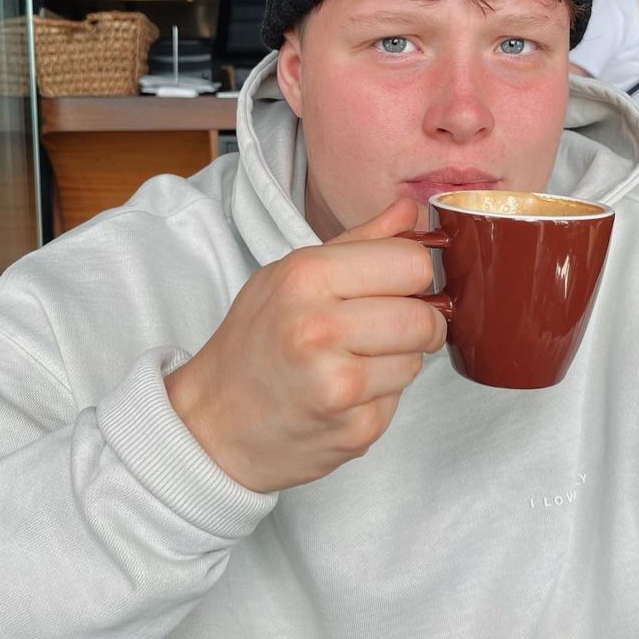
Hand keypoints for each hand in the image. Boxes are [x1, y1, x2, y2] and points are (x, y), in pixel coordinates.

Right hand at [165, 198, 445, 492]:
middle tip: (387, 328)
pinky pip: (399, 399)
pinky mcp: (354, 428)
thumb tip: (415, 210)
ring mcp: (337, 383)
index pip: (411, 262)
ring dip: (398, 361)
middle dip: (418, 321)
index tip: (397, 285)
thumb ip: (359, 242)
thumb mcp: (291, 275)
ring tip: (355, 361)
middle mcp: (319, 328)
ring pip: (417, 360)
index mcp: (306, 277)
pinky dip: (380, 396)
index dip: (413, 274)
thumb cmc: (255, 342)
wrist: (213, 424)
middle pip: (424, 316)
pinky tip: (344, 393)